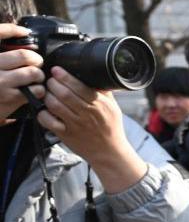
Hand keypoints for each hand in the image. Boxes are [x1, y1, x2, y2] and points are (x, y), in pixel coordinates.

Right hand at [0, 23, 44, 123]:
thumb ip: (3, 54)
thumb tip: (22, 36)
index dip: (12, 30)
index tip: (24, 32)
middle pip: (23, 55)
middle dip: (35, 60)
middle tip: (35, 64)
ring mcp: (0, 82)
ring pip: (32, 72)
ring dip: (38, 75)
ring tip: (34, 78)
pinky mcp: (9, 97)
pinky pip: (35, 89)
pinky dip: (39, 90)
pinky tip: (33, 90)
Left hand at [36, 66, 146, 192]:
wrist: (109, 151)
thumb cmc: (111, 127)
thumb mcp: (113, 107)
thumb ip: (103, 92)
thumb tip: (94, 75)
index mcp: (100, 104)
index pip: (80, 86)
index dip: (65, 76)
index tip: (57, 70)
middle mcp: (87, 114)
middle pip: (65, 94)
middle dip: (53, 83)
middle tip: (49, 79)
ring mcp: (75, 125)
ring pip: (55, 105)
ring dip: (47, 96)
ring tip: (47, 92)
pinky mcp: (66, 134)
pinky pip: (49, 122)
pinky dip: (43, 113)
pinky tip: (44, 109)